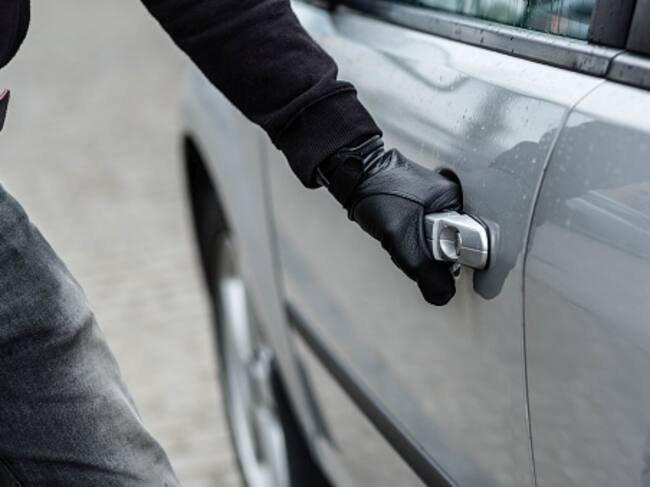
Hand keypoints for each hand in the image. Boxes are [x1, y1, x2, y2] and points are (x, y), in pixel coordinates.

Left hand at [320, 137, 461, 304]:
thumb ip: (424, 269)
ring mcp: (434, 203)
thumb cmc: (378, 191)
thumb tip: (443, 295)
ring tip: (396, 234)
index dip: (449, 259)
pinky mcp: (418, 208)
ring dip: (413, 248)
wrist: (353, 174)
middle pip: (449, 246)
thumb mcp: (402, 235)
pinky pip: (419, 236)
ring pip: (432, 244)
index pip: (468, 243)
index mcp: (455, 200)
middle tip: (407, 243)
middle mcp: (449, 200)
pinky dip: (406, 240)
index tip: (434, 263)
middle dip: (427, 254)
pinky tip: (394, 233)